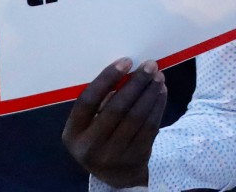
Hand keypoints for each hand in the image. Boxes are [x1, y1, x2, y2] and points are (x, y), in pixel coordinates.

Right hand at [61, 58, 166, 187]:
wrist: (116, 173)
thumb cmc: (100, 137)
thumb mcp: (88, 125)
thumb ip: (101, 102)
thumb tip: (128, 70)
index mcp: (73, 133)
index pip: (88, 101)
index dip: (107, 78)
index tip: (125, 61)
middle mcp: (90, 146)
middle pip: (117, 108)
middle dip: (136, 83)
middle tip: (150, 65)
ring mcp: (114, 154)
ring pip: (137, 116)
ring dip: (150, 92)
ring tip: (158, 76)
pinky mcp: (136, 156)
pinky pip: (151, 126)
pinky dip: (158, 105)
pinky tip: (161, 91)